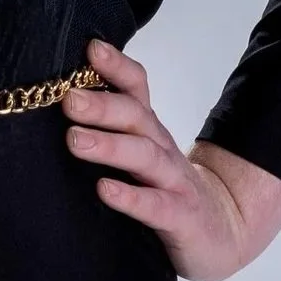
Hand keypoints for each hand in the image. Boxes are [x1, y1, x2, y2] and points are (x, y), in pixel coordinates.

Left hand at [64, 39, 280, 280]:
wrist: (223, 232)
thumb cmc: (165, 189)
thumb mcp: (139, 155)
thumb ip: (109, 130)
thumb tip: (57, 103)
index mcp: (149, 131)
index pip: (137, 89)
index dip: (117, 67)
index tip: (91, 47)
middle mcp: (162, 149)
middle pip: (136, 118)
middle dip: (103, 105)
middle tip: (70, 100)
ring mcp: (175, 183)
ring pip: (145, 157)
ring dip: (110, 146)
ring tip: (75, 140)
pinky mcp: (181, 219)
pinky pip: (155, 206)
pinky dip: (130, 197)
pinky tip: (104, 190)